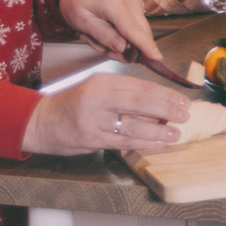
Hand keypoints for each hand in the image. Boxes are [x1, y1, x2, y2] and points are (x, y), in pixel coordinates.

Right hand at [22, 69, 192, 156]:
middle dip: (167, 110)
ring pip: (134, 125)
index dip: (166, 95)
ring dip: (159, 131)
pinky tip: (159, 144)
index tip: (183, 101)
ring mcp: (93, 119)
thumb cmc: (72, 105)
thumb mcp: (97, 90)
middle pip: (141, 103)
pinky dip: (144, 143)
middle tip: (185, 115)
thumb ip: (125, 96)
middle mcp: (99, 97)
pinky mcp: (90, 138)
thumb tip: (159, 108)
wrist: (40, 121)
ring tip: (176, 134)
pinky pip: (123, 142)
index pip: (141, 86)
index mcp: (103, 81)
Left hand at [57, 0, 159, 60]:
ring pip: (138, 35)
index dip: (145, 46)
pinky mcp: (138, 6)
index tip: (158, 58)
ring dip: (120, 43)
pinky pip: (135, 29)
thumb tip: (123, 48)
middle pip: (140, 35)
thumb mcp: (81, 20)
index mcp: (114, 3)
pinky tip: (106, 29)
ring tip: (98, 35)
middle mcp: (131, 1)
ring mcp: (136, 2)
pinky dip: (122, 35)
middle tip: (102, 48)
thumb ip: (103, 35)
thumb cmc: (77, 0)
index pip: (132, 30)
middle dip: (124, 50)